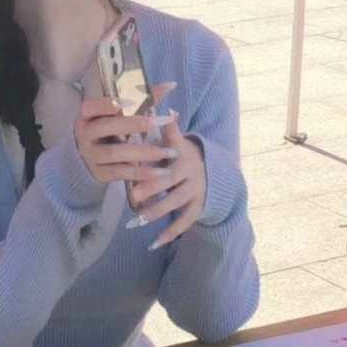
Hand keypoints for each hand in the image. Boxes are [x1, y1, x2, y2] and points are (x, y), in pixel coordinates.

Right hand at [74, 97, 179, 184]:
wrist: (93, 156)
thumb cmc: (112, 128)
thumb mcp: (122, 113)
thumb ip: (144, 100)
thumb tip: (170, 85)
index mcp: (87, 115)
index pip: (92, 106)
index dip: (108, 104)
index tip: (131, 101)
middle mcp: (85, 135)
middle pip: (107, 127)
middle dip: (135, 123)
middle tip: (159, 121)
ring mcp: (90, 155)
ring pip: (115, 152)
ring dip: (144, 152)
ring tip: (169, 152)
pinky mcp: (99, 173)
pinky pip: (120, 173)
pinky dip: (141, 172)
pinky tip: (160, 172)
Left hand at [126, 112, 207, 249]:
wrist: (214, 173)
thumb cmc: (183, 155)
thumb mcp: (177, 141)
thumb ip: (167, 128)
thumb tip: (161, 103)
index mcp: (182, 153)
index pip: (170, 148)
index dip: (160, 148)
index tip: (147, 147)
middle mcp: (191, 171)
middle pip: (169, 180)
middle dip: (151, 188)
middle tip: (132, 195)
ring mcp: (196, 191)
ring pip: (174, 203)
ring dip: (155, 212)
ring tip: (135, 222)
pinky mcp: (198, 207)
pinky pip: (184, 222)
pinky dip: (169, 233)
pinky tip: (153, 243)